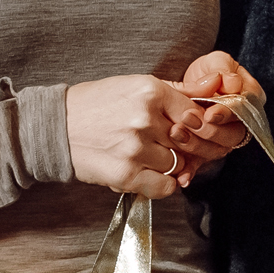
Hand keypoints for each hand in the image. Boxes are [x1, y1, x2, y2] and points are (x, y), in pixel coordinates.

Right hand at [66, 75, 205, 197]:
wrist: (57, 127)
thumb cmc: (96, 104)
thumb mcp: (135, 85)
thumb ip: (179, 89)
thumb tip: (216, 86)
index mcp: (149, 91)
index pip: (195, 114)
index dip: (197, 126)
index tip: (190, 130)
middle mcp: (144, 119)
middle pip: (189, 141)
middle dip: (186, 146)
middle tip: (171, 145)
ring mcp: (135, 148)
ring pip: (178, 164)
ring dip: (169, 164)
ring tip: (148, 155)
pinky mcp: (125, 174)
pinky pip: (164, 187)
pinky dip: (162, 184)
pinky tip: (147, 171)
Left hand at [169, 52, 260, 183]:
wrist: (187, 84)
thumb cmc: (208, 71)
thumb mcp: (216, 62)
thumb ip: (222, 69)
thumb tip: (229, 82)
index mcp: (248, 101)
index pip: (243, 111)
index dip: (226, 114)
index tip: (210, 113)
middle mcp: (240, 124)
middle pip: (232, 136)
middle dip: (209, 130)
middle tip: (187, 120)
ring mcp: (222, 139)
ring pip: (217, 150)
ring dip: (196, 145)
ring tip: (176, 133)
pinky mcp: (205, 152)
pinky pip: (201, 164)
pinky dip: (191, 171)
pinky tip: (183, 176)